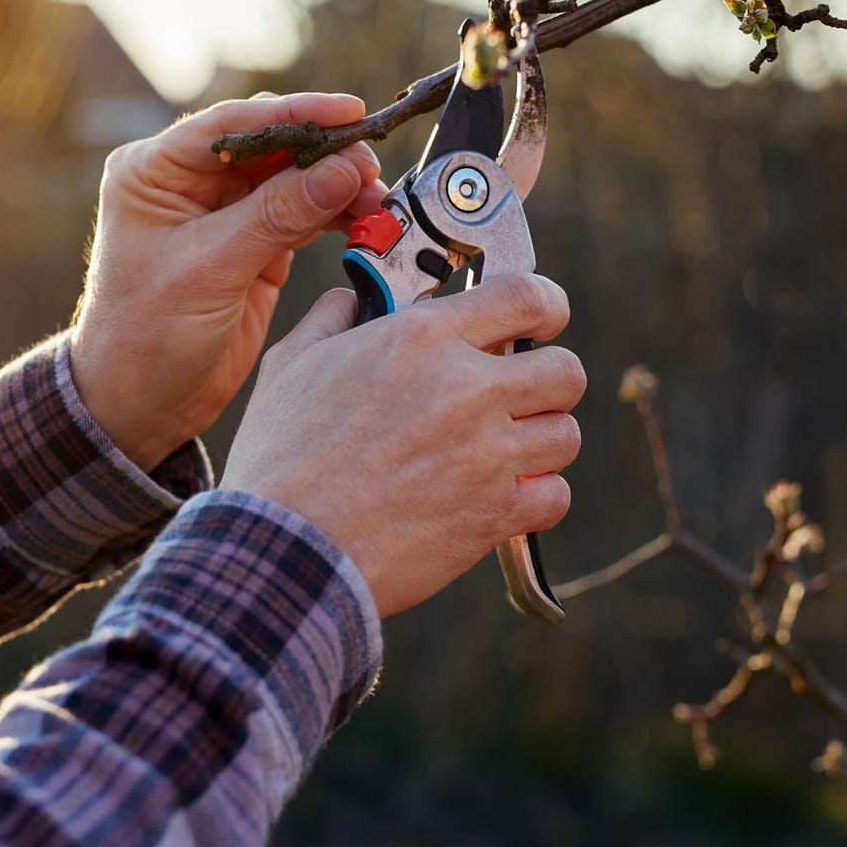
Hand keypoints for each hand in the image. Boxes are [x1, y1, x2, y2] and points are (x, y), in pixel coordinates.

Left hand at [69, 93, 385, 469]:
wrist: (140, 405)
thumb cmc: (145, 336)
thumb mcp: (209, 269)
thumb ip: (276, 216)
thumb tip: (342, 172)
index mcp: (155, 172)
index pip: (233, 124)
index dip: (295, 113)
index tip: (349, 112)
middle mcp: (190, 184)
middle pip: (271, 147)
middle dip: (324, 152)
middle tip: (370, 166)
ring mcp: (225, 215)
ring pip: (294, 180)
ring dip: (337, 186)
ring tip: (376, 198)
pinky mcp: (254, 247)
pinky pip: (304, 217)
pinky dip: (335, 216)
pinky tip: (364, 219)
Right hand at [220, 274, 585, 616]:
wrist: (284, 548)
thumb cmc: (279, 457)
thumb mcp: (290, 364)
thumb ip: (332, 319)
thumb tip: (352, 300)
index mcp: (422, 338)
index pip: (528, 297)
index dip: (547, 307)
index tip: (541, 323)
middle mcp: (466, 388)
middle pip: (566, 371)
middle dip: (547, 383)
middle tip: (515, 399)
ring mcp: (487, 454)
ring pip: (564, 435)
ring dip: (539, 443)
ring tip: (499, 454)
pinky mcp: (494, 514)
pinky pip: (555, 496)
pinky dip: (535, 499)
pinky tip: (497, 499)